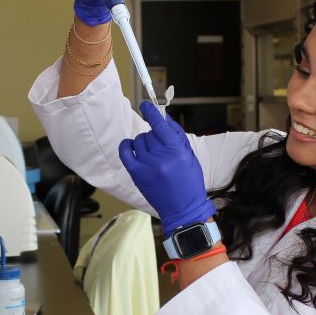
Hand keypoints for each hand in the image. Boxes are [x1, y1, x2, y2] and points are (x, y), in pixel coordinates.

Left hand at [118, 101, 216, 236]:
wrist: (184, 208)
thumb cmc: (189, 181)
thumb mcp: (189, 155)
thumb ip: (176, 134)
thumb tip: (162, 116)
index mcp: (177, 150)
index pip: (160, 125)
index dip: (151, 112)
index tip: (145, 105)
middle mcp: (162, 157)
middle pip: (150, 133)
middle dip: (154, 137)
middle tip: (161, 149)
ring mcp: (147, 166)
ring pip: (139, 141)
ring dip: (144, 144)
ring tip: (152, 155)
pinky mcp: (137, 174)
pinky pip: (125, 152)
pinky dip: (127, 146)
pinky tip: (131, 147)